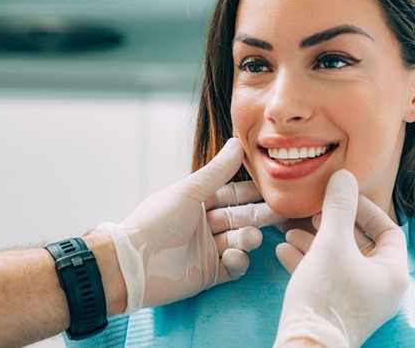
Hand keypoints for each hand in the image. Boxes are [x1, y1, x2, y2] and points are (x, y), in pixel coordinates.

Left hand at [98, 138, 283, 313]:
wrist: (134, 264)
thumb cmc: (156, 222)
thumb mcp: (188, 192)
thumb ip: (216, 172)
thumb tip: (238, 143)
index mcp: (196, 202)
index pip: (231, 194)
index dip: (251, 191)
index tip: (274, 187)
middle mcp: (203, 224)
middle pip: (239, 217)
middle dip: (259, 215)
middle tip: (282, 212)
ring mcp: (206, 250)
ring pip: (238, 241)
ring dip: (247, 238)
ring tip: (249, 238)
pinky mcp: (208, 274)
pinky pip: (233, 267)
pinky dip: (238, 261)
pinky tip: (234, 257)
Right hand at [274, 170, 408, 347]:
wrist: (306, 343)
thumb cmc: (326, 294)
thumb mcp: (331, 243)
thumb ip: (338, 208)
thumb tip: (343, 176)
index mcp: (391, 272)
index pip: (388, 230)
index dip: (364, 209)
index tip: (339, 198)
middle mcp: (379, 286)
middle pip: (359, 244)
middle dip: (330, 225)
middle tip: (311, 213)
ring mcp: (357, 298)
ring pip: (337, 259)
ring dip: (313, 241)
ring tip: (290, 231)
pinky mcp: (335, 306)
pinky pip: (324, 275)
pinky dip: (306, 261)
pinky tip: (283, 250)